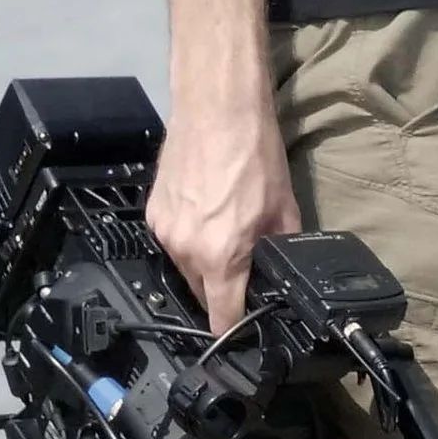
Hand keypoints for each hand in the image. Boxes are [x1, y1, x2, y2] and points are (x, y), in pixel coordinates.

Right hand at [144, 100, 302, 333]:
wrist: (217, 107)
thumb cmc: (254, 153)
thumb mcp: (284, 209)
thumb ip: (279, 250)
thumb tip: (281, 272)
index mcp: (220, 256)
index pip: (221, 318)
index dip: (235, 328)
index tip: (244, 331)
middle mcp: (185, 250)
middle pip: (202, 292)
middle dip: (222, 286)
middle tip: (244, 262)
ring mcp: (164, 230)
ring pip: (185, 265)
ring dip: (203, 258)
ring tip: (224, 226)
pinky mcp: (153, 211)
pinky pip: (172, 238)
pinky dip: (188, 234)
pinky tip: (205, 209)